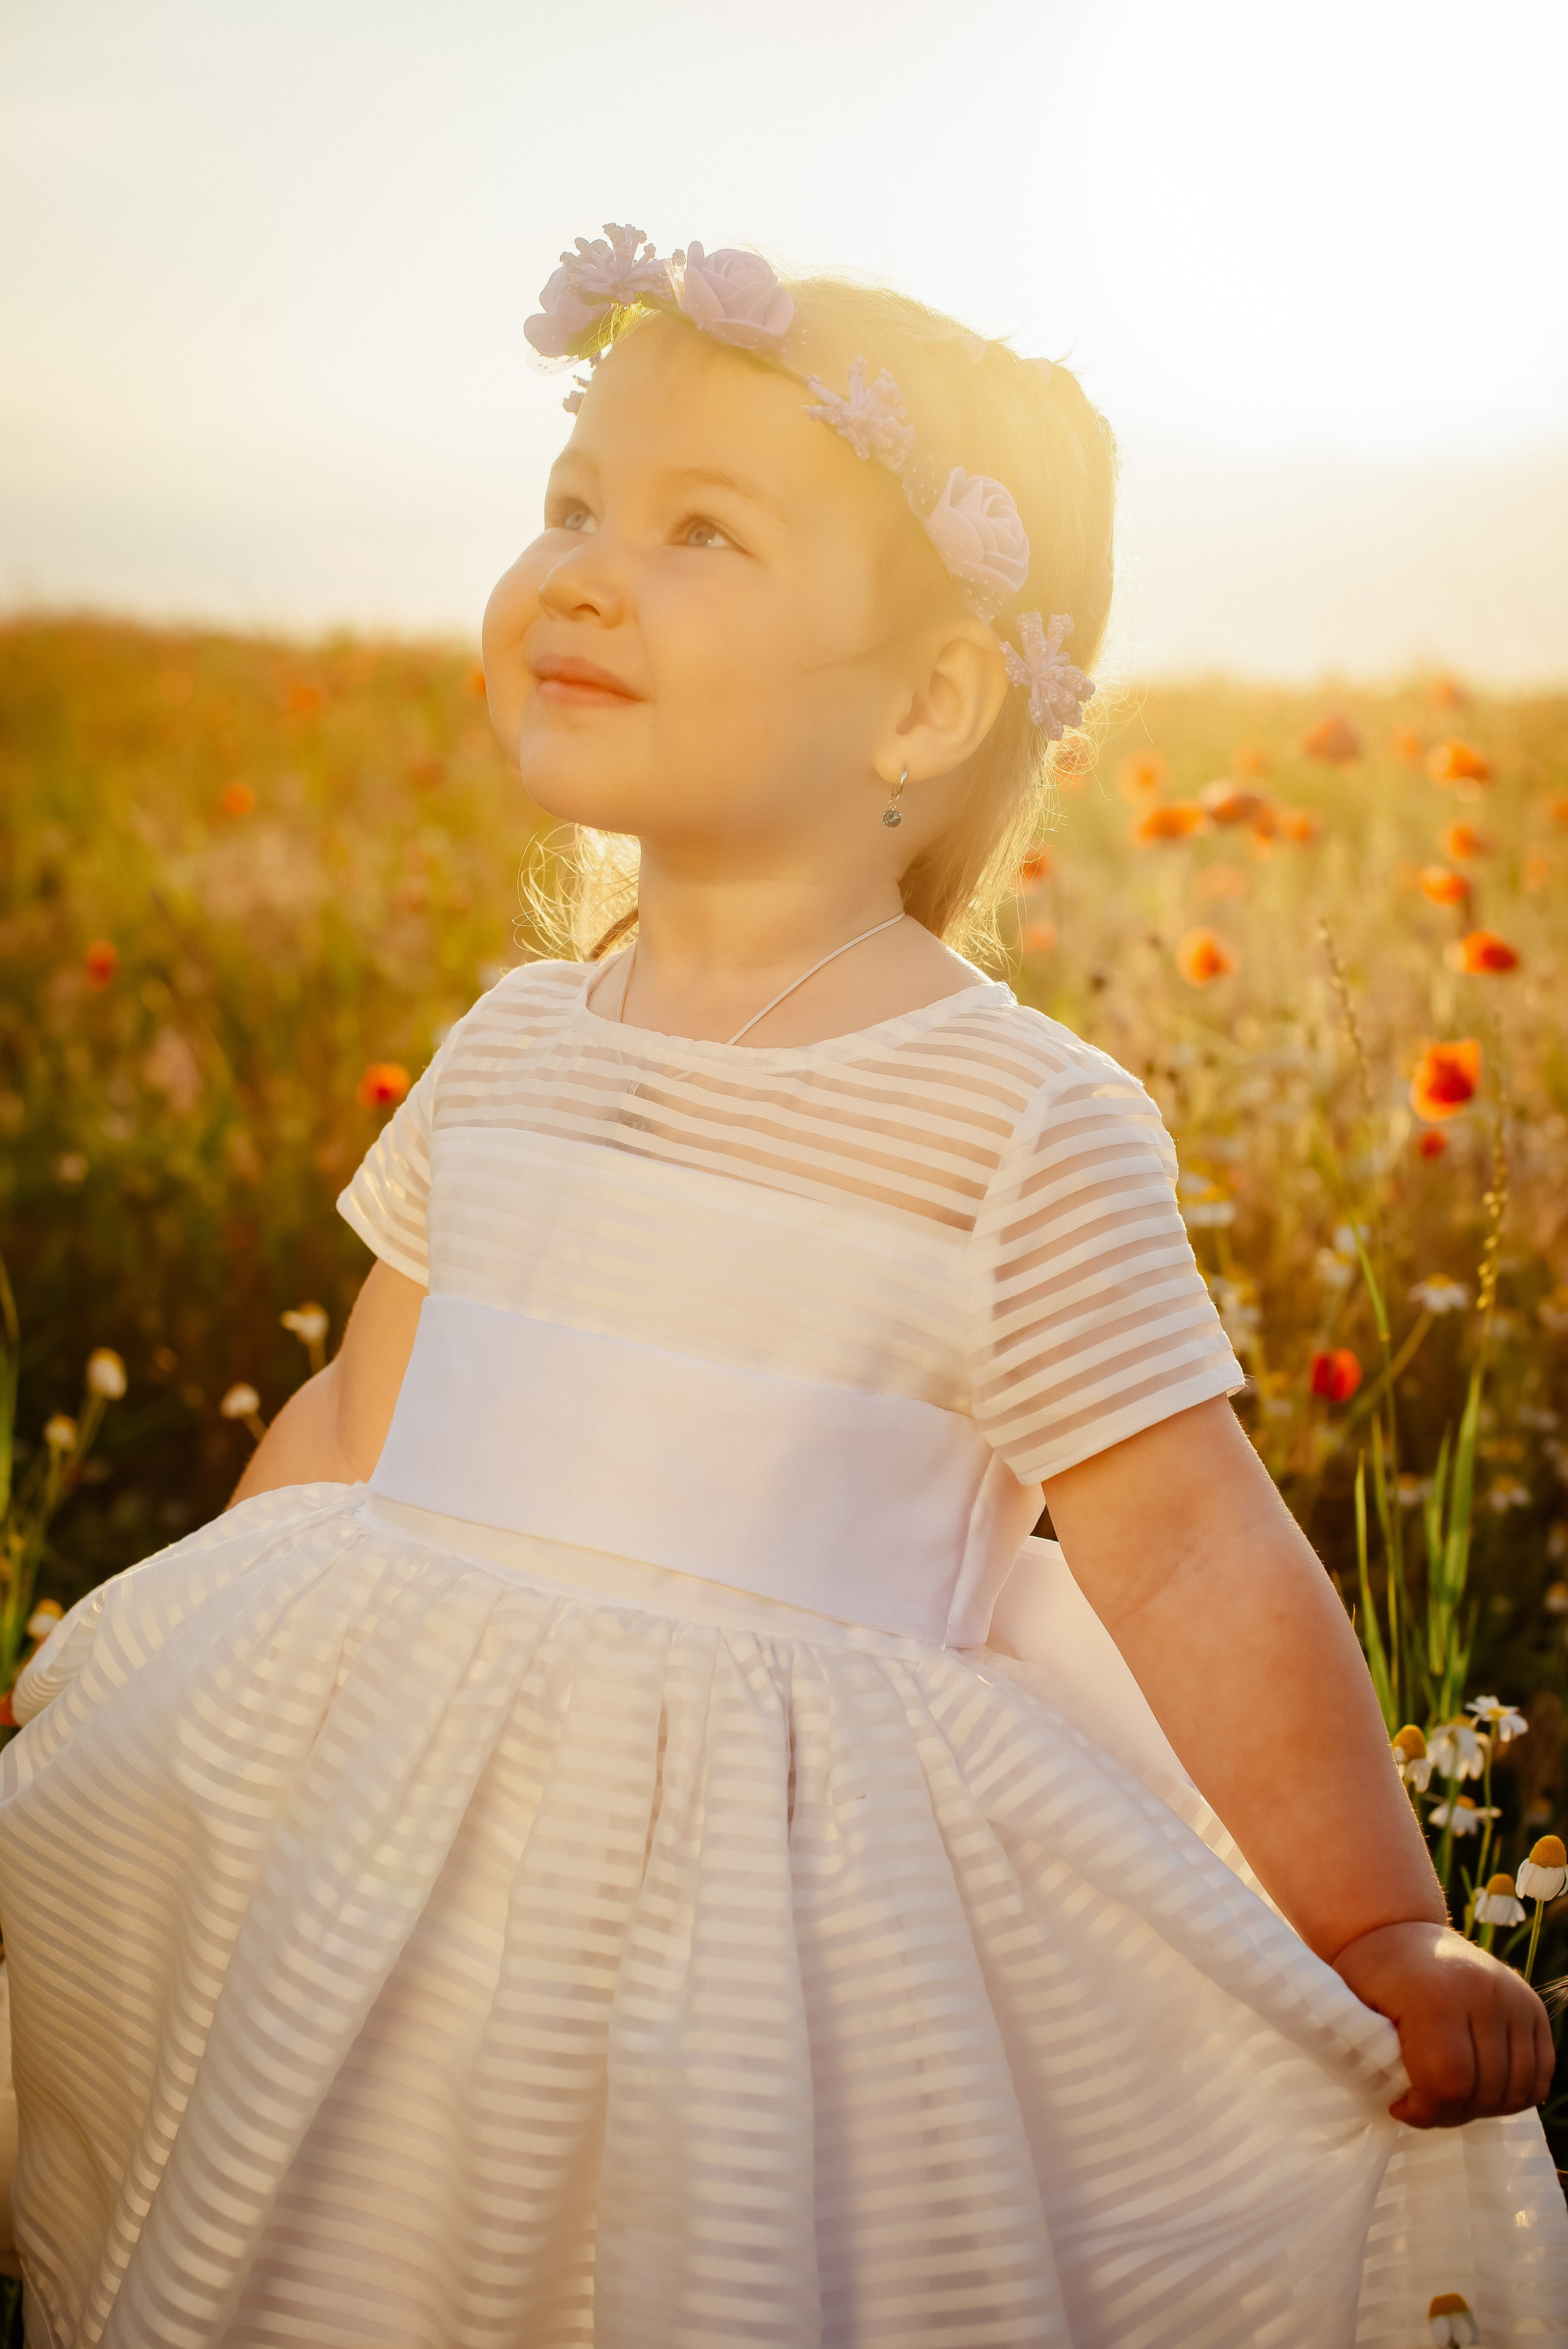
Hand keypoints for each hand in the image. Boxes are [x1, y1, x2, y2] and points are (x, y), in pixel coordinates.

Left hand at [1332, 1918, 1555, 2127]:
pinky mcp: (1532, 2005)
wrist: (1399, 1930)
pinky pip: (1539, 2074)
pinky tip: (1480, 2087)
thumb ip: (1369, 2056)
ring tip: (1449, 2095)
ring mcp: (1513, 1997)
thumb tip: (1393, 2104)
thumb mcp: (1352, 2009)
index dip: (1426, 2112)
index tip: (1400, 2107)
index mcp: (1433, 1995)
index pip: (1448, 2082)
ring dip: (1483, 2108)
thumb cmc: (1369, 1976)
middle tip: (1423, 2105)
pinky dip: (1515, 2095)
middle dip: (1451, 2113)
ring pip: (1516, 2089)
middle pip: (1484, 2091)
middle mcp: (1482, 1992)